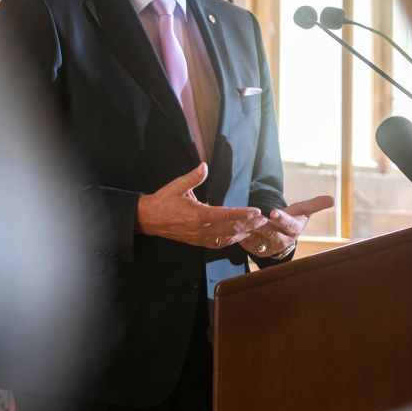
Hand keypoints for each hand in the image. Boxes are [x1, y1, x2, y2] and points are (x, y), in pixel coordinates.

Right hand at [136, 163, 268, 249]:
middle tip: (263, 220)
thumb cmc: (163, 200)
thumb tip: (205, 166)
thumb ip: (193, 177)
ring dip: (241, 234)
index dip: (244, 214)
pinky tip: (236, 237)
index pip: (227, 215)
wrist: (148, 218)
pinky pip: (216, 244)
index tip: (256, 212)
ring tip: (254, 229)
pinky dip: (229, 241)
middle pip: (230, 229)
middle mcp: (201, 229)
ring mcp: (199, 237)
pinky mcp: (196, 241)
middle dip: (249, 225)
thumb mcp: (177, 186)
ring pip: (225, 239)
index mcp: (199, 215)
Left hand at [243, 195, 333, 259]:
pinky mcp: (256, 250)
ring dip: (248, 231)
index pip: (288, 224)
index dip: (281, 218)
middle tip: (253, 216)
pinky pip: (246, 243)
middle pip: (270, 232)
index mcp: (293, 230)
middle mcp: (282, 241)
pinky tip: (234, 228)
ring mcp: (268, 248)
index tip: (273, 211)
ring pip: (256, 238)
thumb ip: (316, 204)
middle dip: (261, 225)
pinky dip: (240, 237)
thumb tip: (334, 199)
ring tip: (241, 221)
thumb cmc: (294, 219)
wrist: (282, 237)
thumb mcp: (303, 211)